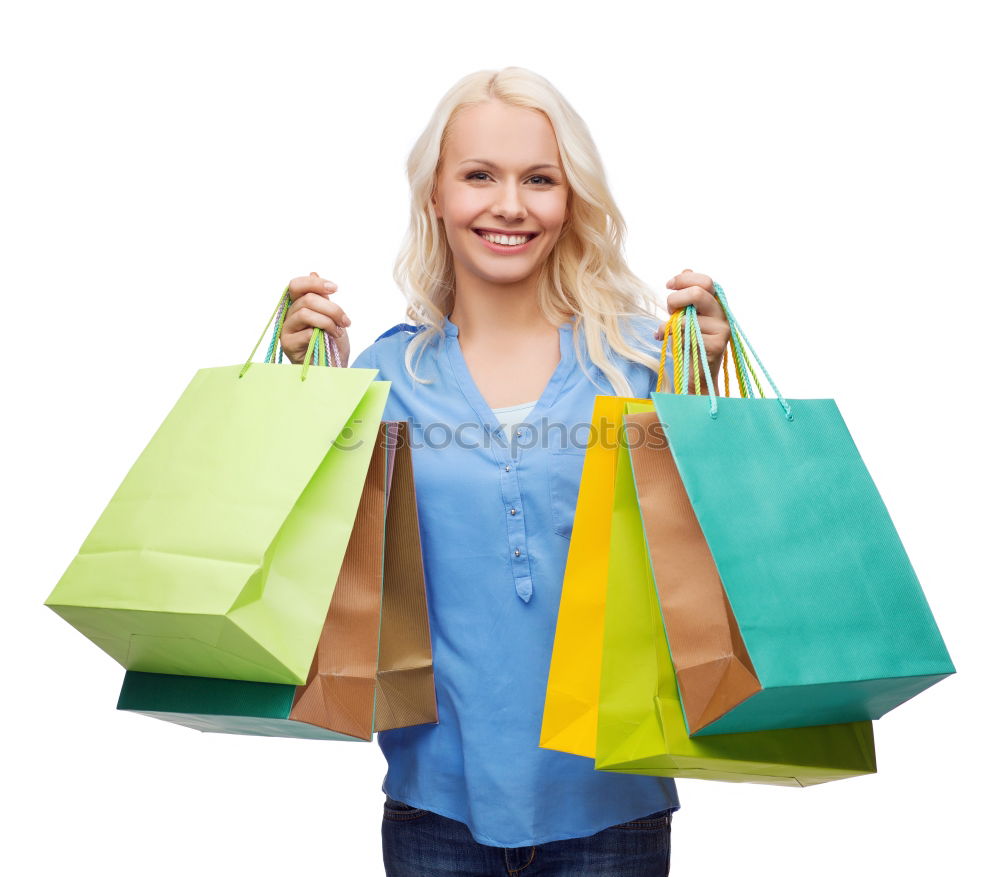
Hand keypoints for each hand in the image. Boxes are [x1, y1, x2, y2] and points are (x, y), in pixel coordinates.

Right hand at [280, 272, 350, 364]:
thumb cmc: (331, 343)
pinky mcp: (288, 344)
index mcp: (297, 306)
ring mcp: (286, 330)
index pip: (296, 285)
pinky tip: (330, 340)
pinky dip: (323, 334)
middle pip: (307, 299)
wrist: (333, 369)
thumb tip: (314, 272)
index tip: (335, 288)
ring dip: (328, 321)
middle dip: (332, 308)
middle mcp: (289, 316)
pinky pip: (306, 332)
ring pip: (306, 313)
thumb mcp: (331, 317)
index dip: (315, 283)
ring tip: (339, 331)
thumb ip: (322, 298)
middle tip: (345, 321)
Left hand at [654, 268, 730, 392]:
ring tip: (667, 331)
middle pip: (699, 293)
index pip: (705, 281)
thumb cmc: (689, 344)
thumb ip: (687, 296)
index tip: (668, 285)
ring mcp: (722, 330)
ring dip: (671, 323)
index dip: (685, 279)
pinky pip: (686, 333)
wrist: (696, 376)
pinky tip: (667, 341)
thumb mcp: (686, 316)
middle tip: (668, 310)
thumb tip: (686, 269)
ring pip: (688, 316)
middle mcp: (722, 314)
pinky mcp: (717, 345)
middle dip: (676, 299)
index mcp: (716, 304)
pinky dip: (671, 336)